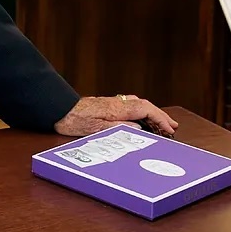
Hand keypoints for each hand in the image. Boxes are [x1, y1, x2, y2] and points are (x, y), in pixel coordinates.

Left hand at [54, 95, 177, 137]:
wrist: (58, 109)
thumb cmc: (74, 120)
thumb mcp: (97, 129)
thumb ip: (120, 128)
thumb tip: (139, 127)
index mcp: (117, 108)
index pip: (145, 109)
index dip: (160, 119)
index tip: (170, 129)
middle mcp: (116, 102)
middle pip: (145, 105)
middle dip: (160, 115)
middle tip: (172, 126)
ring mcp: (111, 102)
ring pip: (138, 103)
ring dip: (152, 112)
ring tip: (161, 122)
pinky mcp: (106, 105)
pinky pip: (130, 105)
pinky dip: (141, 111)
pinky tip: (141, 117)